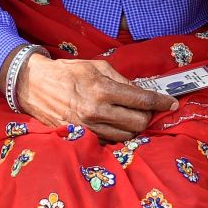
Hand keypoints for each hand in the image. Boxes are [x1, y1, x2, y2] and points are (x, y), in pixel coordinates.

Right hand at [16, 55, 177, 140]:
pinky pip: (110, 140)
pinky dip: (118, 134)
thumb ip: (121, 80)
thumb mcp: (96, 66)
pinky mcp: (81, 136)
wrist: (34, 85)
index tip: (172, 103)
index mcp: (102, 89)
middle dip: (149, 116)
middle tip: (149, 109)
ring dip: (135, 127)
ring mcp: (88, 127)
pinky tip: (116, 124)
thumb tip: (142, 91)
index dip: (162, 102)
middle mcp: (97, 110)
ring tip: (132, 116)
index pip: (142, 100)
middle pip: (139, 122)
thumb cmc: (67, 72)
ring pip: (127, 136)